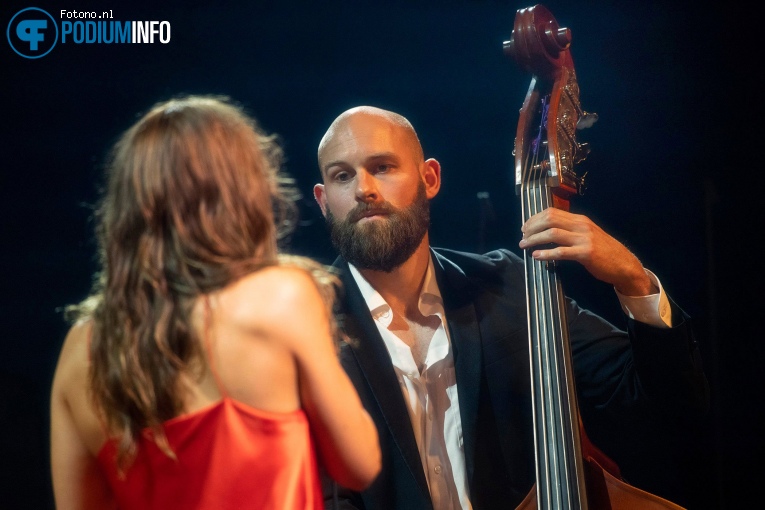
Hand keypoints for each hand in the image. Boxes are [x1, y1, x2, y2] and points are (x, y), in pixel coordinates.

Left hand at [518, 208, 655, 295]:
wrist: (623, 264)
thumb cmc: (603, 251)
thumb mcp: (587, 234)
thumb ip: (570, 230)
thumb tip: (547, 231)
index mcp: (579, 220)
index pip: (552, 212)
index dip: (535, 218)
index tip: (525, 227)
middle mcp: (581, 225)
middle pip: (549, 220)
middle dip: (532, 227)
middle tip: (522, 237)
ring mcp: (584, 239)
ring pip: (552, 234)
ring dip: (534, 239)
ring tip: (524, 245)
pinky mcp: (585, 253)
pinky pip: (561, 252)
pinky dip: (546, 253)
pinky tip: (536, 256)